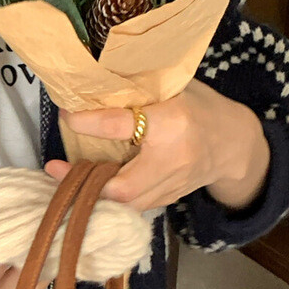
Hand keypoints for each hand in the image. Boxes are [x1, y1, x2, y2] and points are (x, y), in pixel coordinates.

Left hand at [46, 79, 270, 211]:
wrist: (234, 143)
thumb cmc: (199, 107)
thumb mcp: (175, 88)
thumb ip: (139, 88)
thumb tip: (92, 82)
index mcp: (173, 121)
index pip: (122, 125)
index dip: (89, 123)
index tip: (67, 115)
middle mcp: (173, 159)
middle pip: (125, 186)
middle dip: (87, 182)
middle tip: (55, 169)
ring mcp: (173, 185)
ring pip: (127, 203)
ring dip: (93, 195)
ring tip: (64, 180)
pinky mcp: (169, 200)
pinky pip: (134, 206)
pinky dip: (109, 199)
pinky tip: (87, 189)